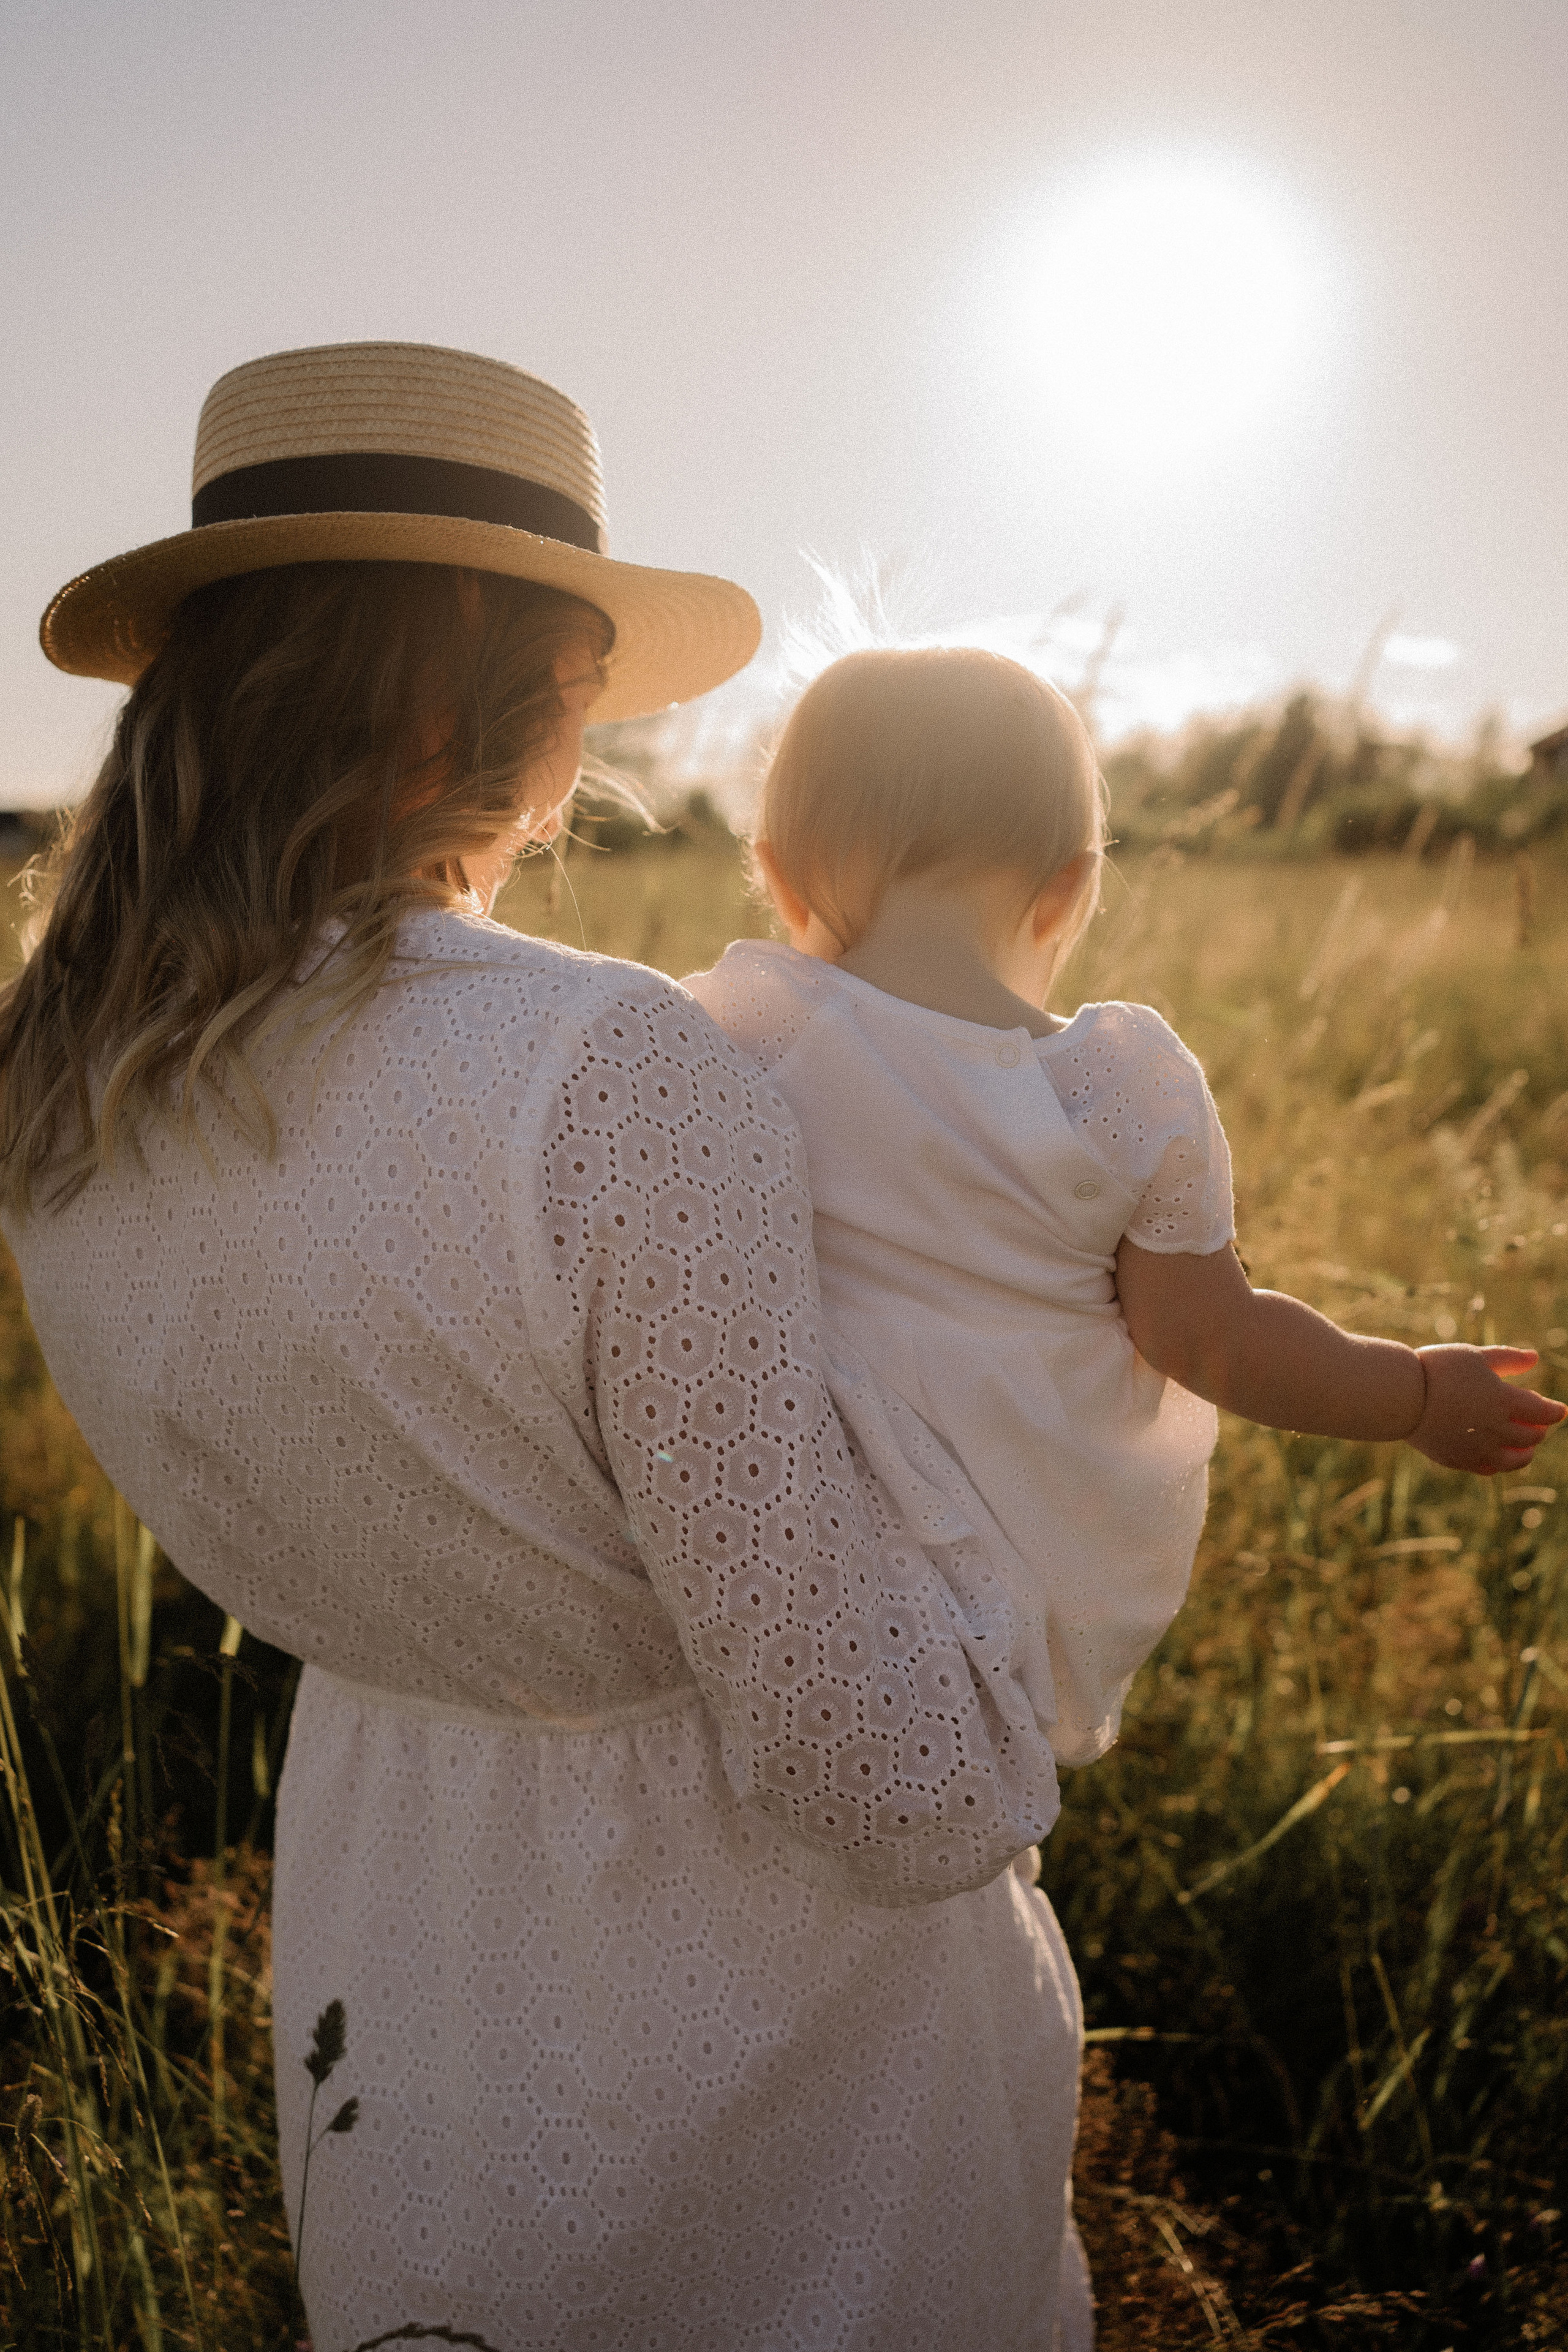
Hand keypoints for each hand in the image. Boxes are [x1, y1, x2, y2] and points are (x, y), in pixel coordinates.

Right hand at [1408, 1345, 1565, 1473]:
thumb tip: (1535, 1358)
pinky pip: (1489, 1469)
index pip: (1544, 1412)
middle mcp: (1497, 1429)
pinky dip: (1499, 1463)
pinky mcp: (1459, 1460)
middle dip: (1539, 1429)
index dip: (1555, 1411)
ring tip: (1525, 1447)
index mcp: (1506, 1401)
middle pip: (1532, 1437)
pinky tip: (1497, 1455)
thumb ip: (1508, 1358)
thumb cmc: (1438, 1368)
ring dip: (1525, 1453)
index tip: (1559, 1409)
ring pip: (1515, 1460)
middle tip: (1536, 1423)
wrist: (1400, 1396)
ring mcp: (1478, 1448)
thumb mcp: (1475, 1355)